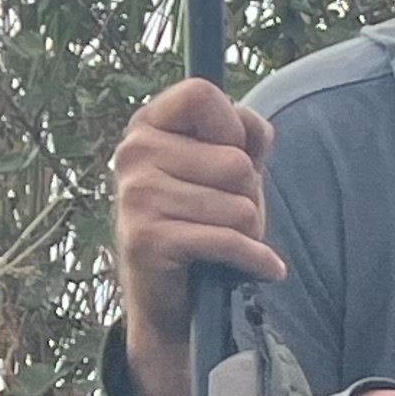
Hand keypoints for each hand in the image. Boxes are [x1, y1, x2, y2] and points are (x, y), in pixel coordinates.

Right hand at [111, 79, 280, 395]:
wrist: (175, 301)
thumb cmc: (206, 225)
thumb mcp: (230, 174)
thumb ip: (246, 137)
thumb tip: (249, 123)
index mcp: (148, 126)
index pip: (202, 94)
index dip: (234, 128)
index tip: (231, 157)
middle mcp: (133, 153)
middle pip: (237, 163)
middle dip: (249, 198)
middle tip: (224, 219)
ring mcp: (135, 194)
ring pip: (241, 206)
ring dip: (249, 233)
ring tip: (222, 242)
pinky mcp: (146, 237)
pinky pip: (230, 240)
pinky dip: (256, 259)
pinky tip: (260, 268)